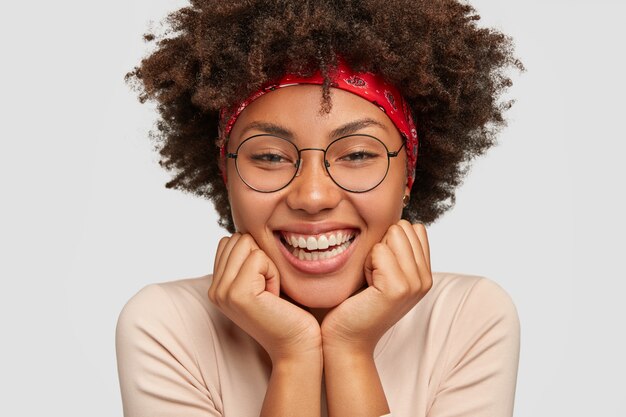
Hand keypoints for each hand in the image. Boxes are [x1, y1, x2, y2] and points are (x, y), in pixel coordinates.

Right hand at [208, 233, 321, 361]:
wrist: (297, 344)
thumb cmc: (287, 311)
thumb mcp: (262, 280)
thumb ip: (246, 259)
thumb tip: (244, 229)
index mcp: (217, 285)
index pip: (230, 241)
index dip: (255, 254)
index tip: (264, 283)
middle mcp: (214, 289)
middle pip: (238, 238)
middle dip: (261, 257)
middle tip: (270, 289)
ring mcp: (223, 292)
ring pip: (247, 244)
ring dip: (268, 264)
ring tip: (271, 292)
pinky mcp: (238, 294)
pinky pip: (259, 258)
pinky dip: (273, 273)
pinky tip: (274, 296)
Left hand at [321, 220, 432, 354]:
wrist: (347, 338)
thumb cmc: (357, 303)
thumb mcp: (383, 273)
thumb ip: (397, 250)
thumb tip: (396, 219)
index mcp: (425, 274)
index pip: (414, 228)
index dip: (390, 240)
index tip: (380, 268)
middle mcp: (425, 279)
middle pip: (403, 227)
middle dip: (381, 245)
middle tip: (372, 275)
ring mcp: (415, 284)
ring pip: (391, 235)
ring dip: (372, 254)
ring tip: (369, 280)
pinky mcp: (397, 288)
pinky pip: (379, 250)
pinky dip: (366, 263)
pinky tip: (365, 286)